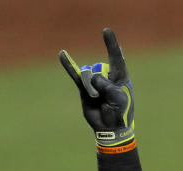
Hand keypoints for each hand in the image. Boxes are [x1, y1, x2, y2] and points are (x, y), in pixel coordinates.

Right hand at [59, 28, 134, 146]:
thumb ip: (107, 86)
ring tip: (96, 98)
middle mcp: (107, 76)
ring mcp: (95, 81)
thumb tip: (91, 79)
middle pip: (99, 69)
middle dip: (100, 83)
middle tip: (106, 97)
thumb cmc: (120, 113)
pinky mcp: (84, 88)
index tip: (106, 30)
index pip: (116, 57)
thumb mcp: (119, 99)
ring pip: (87, 75)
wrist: (110, 128)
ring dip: (91, 87)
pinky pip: (75, 74)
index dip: (111, 44)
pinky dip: (68, 64)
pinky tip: (62, 54)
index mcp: (120, 77)